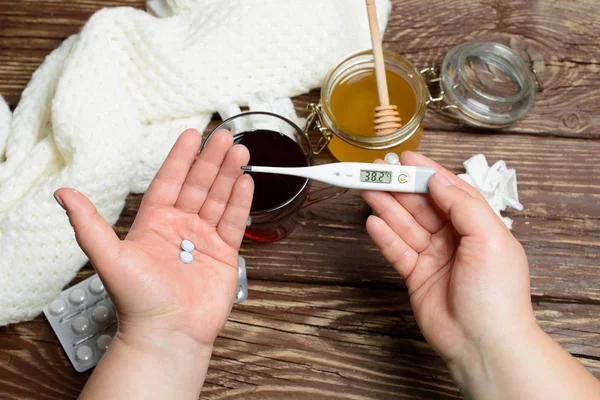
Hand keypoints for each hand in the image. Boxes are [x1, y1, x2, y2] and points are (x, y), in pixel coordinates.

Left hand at [54, 129, 252, 349]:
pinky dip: (241, 201)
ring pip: (219, 199)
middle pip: (198, 185)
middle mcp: (180, 227)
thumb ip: (89, 224)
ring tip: (240, 151)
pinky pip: (234, 221)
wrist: (168, 334)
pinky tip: (246, 181)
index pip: (169, 181)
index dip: (181, 158)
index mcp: (153, 223)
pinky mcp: (224, 254)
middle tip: (225, 136)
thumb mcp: (109, 257)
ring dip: (229, 174)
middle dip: (211, 160)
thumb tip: (62, 193)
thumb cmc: (137, 300)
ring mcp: (203, 239)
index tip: (192, 134)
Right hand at [361, 151, 534, 362]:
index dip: (426, 172)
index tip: (406, 158)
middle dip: (399, 186)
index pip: (448, 190)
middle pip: (421, 205)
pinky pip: (397, 250)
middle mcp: (454, 238)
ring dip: (386, 206)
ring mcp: (434, 257)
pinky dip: (384, 236)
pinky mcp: (416, 275)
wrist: (483, 343)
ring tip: (365, 189)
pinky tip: (372, 221)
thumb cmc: (497, 294)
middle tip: (375, 170)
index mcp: (477, 225)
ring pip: (405, 224)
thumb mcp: (490, 238)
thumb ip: (463, 205)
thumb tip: (438, 180)